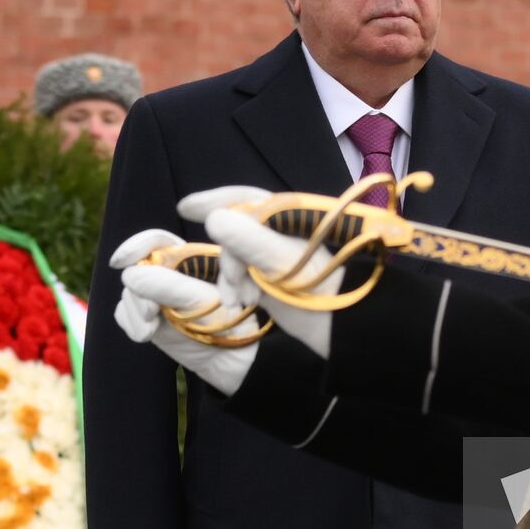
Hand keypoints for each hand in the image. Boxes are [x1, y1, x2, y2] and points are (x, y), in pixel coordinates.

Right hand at [110, 228, 257, 394]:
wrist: (230, 360)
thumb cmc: (229, 325)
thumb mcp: (203, 303)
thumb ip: (170, 287)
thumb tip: (130, 275)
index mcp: (190, 257)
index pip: (156, 241)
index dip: (136, 246)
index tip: (120, 262)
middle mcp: (170, 272)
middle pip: (135, 269)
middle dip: (138, 292)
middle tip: (151, 313)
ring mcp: (157, 294)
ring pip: (127, 293)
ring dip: (136, 314)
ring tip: (154, 329)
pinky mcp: (148, 316)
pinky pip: (123, 313)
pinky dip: (132, 325)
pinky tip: (149, 335)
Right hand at [179, 187, 338, 358]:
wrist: (344, 329)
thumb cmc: (323, 291)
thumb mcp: (287, 265)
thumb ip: (253, 242)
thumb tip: (215, 219)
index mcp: (290, 219)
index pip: (249, 200)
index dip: (216, 199)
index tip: (185, 208)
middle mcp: (281, 234)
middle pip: (238, 231)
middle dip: (227, 256)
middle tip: (231, 284)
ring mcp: (276, 258)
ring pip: (236, 257)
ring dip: (230, 278)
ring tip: (237, 301)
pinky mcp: (272, 280)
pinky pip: (241, 276)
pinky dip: (234, 288)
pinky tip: (238, 305)